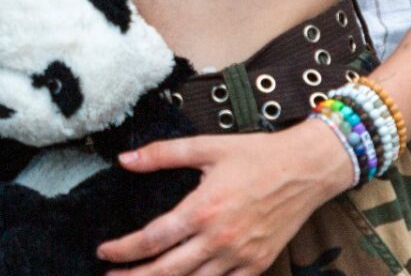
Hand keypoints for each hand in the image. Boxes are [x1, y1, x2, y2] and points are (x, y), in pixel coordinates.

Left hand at [97, 120, 356, 274]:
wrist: (306, 169)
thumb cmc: (256, 155)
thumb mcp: (206, 146)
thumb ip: (162, 154)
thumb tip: (125, 159)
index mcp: (203, 209)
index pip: (153, 238)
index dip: (125, 249)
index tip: (104, 252)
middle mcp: (221, 239)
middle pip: (169, 269)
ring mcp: (241, 256)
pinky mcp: (259, 264)